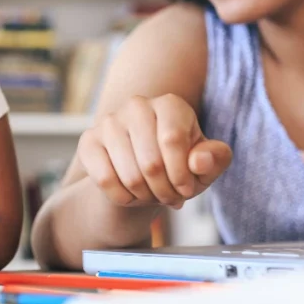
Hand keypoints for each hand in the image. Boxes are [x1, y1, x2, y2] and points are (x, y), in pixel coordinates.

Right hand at [78, 94, 232, 207]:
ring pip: (129, 175)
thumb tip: (199, 161)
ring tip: (151, 195)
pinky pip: (105, 179)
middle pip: (151, 163)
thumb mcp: (204, 166)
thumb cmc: (178, 165)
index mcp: (170, 105)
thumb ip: (215, 159)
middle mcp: (137, 105)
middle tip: (169, 198)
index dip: (182, 176)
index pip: (173, 141)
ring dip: (144, 196)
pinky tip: (129, 194)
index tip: (186, 191)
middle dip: (164, 191)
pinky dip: (121, 197)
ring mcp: (109, 121)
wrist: (140, 173)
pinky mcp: (88, 140)